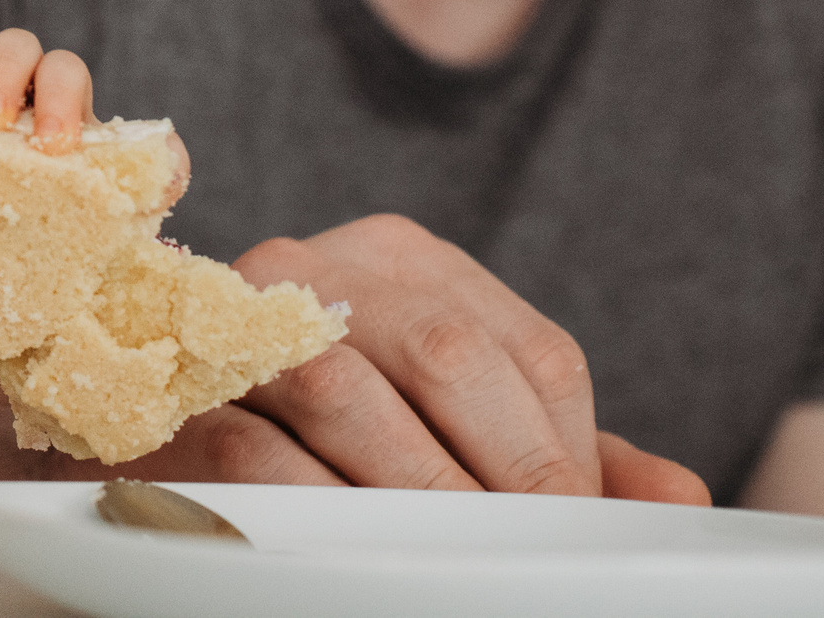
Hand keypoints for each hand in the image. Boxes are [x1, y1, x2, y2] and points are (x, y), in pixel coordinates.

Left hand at [0, 29, 176, 259]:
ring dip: (64, 99)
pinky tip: (152, 188)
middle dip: (7, 71)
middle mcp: (26, 108)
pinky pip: (156, 157)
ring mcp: (77, 139)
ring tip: (51, 146)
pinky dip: (163, 160)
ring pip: (76, 79)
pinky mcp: (123, 183)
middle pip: (23, 50)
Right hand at [116, 215, 705, 503]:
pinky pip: (252, 449)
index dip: (568, 452)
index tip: (574, 533)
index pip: (526, 346)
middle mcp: (319, 260)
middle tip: (525, 557)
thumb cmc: (319, 437)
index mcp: (404, 259)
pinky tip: (355, 552)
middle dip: (502, 474)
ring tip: (452, 564)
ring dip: (412, 498)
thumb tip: (679, 502)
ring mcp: (235, 313)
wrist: (144, 422)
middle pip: (442, 350)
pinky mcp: (172, 386)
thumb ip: (553, 453)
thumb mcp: (447, 432)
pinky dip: (315, 512)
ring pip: (344, 391)